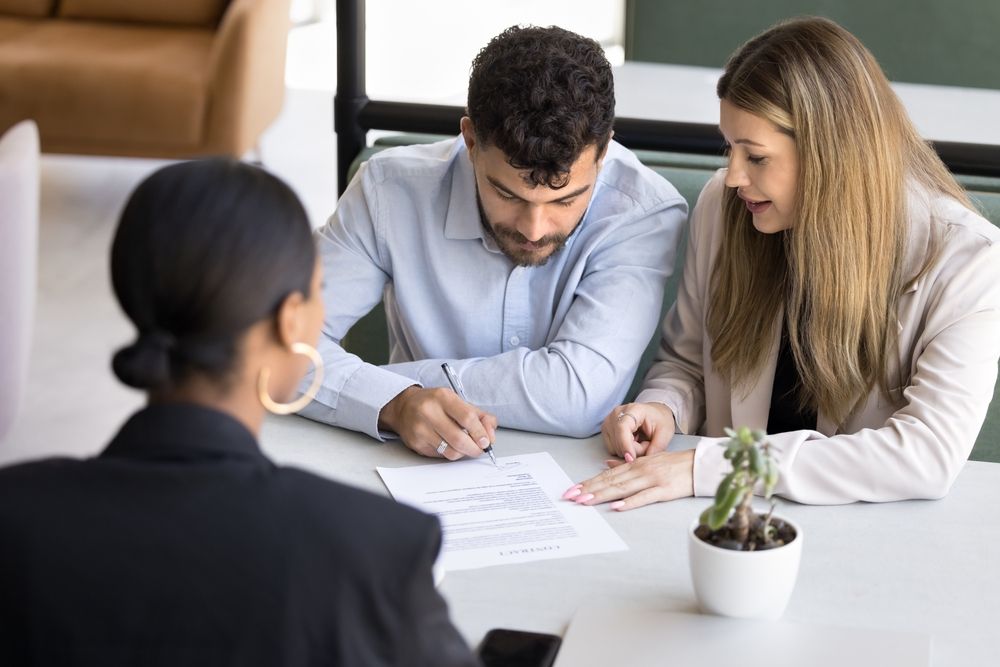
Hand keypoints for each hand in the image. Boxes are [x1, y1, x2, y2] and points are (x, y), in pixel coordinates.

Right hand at [378, 386, 496, 459]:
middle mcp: (429, 412)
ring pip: (450, 451)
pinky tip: (449, 444)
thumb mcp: (458, 402)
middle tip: (479, 449)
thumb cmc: (435, 404)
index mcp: (443, 397)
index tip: (487, 441)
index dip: (480, 433)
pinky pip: (440, 455)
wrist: (404, 407)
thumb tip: (491, 435)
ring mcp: (420, 429)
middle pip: (459, 439)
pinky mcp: (416, 443)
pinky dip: (450, 453)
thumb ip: (479, 416)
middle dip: (474, 448)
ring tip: (465, 446)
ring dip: (463, 453)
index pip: (467, 418)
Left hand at [561, 449, 694, 510]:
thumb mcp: (649, 461)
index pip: (607, 475)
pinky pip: (645, 497)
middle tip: (571, 497)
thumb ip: (627, 465)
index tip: (572, 490)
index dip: (589, 482)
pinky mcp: (664, 490)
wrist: (700, 465)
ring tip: (585, 501)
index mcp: (635, 465)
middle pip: (610, 481)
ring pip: (622, 488)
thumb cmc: (675, 465)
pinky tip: (617, 506)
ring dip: (602, 494)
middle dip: (589, 489)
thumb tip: (606, 466)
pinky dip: (630, 502)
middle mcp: (640, 470)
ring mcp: (652, 479)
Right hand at [601, 402, 675, 459]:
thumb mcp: (665, 434)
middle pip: (619, 441)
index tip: (631, 459)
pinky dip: (623, 450)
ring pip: (615, 448)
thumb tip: (641, 462)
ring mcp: (609, 422)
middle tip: (647, 443)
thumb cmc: (660, 421)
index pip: (622, 428)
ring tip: (640, 441)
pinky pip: (612, 449)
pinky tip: (632, 442)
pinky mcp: (606, 430)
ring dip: (629, 450)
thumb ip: (655, 448)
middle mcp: (616, 414)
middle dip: (634, 450)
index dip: (626, 445)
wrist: (655, 414)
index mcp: (633, 409)